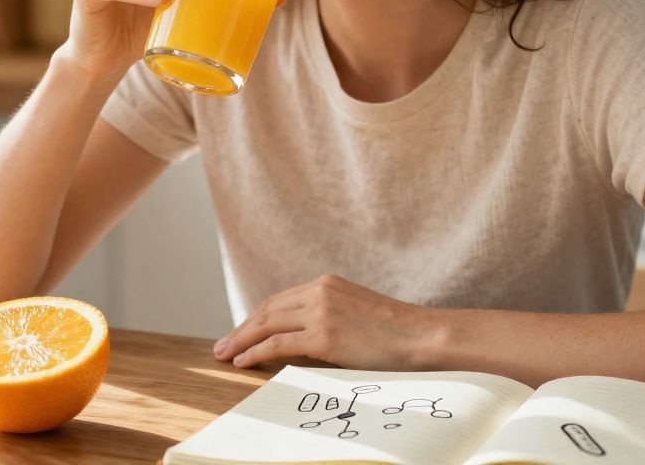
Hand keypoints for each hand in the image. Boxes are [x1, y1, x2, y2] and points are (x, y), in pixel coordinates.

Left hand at [211, 273, 438, 369]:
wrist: (423, 336)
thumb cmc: (396, 333)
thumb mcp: (356, 312)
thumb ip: (328, 316)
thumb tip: (300, 340)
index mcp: (326, 283)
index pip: (279, 300)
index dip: (255, 318)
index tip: (240, 332)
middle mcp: (319, 291)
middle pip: (267, 310)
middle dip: (241, 329)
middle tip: (221, 346)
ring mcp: (321, 311)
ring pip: (266, 325)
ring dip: (241, 341)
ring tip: (224, 355)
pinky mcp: (324, 334)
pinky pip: (277, 344)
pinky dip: (255, 352)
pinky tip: (243, 362)